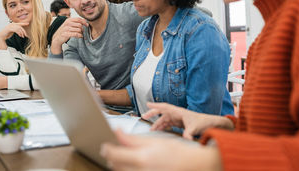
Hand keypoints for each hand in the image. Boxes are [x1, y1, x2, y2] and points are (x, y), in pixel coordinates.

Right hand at [0, 22, 28, 49]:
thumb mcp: (12, 31)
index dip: (24, 23)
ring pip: (18, 28)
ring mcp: (10, 26)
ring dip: (21, 33)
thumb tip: (22, 32)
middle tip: (26, 35)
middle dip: (23, 31)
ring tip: (22, 36)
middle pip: (20, 27)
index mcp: (12, 24)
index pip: (19, 23)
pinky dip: (19, 33)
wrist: (1, 36)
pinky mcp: (9, 29)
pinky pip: (16, 30)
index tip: (28, 23)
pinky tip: (20, 35)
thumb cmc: (7, 34)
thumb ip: (16, 30)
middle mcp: (11, 24)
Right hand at [51, 17, 88, 53]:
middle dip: (83, 28)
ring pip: (79, 29)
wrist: (57, 37)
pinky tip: (80, 36)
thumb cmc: (65, 31)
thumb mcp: (69, 24)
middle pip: (79, 25)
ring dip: (81, 32)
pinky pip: (76, 34)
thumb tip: (85, 21)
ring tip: (81, 34)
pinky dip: (80, 35)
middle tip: (83, 31)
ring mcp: (66, 29)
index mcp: (68, 20)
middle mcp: (67, 23)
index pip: (78, 19)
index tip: (87, 25)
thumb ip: (76, 22)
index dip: (84, 22)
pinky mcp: (66, 34)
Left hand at [101, 129, 221, 170]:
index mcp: (143, 158)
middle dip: (112, 157)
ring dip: (120, 165)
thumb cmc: (175, 152)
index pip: (114, 154)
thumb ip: (132, 139)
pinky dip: (129, 170)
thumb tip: (116, 132)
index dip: (106, 148)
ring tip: (128, 157)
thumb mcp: (154, 141)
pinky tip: (134, 165)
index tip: (105, 144)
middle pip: (115, 166)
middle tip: (116, 149)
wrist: (192, 166)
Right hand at [143, 102, 233, 139]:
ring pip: (164, 119)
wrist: (210, 123)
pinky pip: (169, 124)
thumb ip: (188, 134)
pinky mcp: (180, 123)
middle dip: (153, 114)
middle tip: (144, 116)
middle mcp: (177, 114)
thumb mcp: (195, 128)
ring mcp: (178, 118)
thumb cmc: (203, 122)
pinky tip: (160, 130)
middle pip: (162, 112)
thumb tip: (185, 140)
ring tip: (151, 129)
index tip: (147, 104)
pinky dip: (163, 126)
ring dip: (158, 123)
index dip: (155, 105)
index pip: (165, 107)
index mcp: (179, 111)